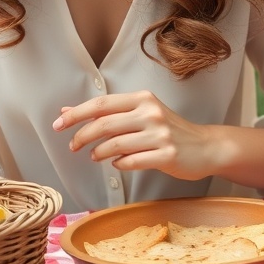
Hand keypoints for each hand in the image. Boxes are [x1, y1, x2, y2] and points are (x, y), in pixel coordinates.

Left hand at [52, 90, 212, 180]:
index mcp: (142, 98)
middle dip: (82, 136)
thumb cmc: (168, 129)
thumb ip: (106, 113)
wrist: (205, 146)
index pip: (101, 103)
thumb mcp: (140, 114)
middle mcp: (150, 113)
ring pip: (116, 144)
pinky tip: (117, 163)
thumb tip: (67, 111)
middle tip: (72, 146)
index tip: (58, 124)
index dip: (77, 114)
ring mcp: (160, 135)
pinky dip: (119, 164)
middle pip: (105, 124)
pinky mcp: (167, 155)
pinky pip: (132, 161)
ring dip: (99, 152)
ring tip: (94, 156)